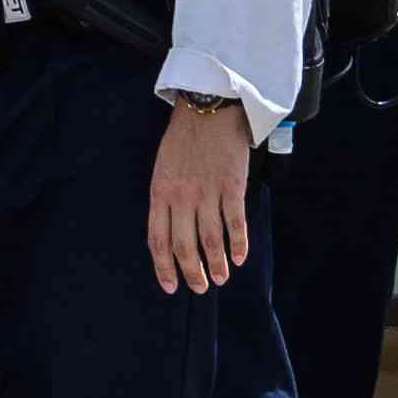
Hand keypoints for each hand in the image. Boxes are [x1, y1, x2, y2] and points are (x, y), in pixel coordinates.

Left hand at [146, 95, 253, 295]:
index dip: (163, 266)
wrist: (207, 110)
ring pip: (210, 239)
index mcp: (160, 193)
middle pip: (184, 245)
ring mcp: (207, 192)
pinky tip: (240, 258)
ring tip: (221, 279)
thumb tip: (170, 232)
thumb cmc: (183, 142)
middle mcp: (181, 197)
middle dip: (192, 272)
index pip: (157, 239)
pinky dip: (238, 244)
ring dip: (216, 264)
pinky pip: (235, 223)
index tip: (170, 286)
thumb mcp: (163, 170)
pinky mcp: (231, 187)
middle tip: (201, 288)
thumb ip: (166, 200)